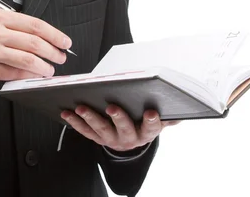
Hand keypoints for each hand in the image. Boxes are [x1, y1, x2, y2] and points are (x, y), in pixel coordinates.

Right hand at [0, 8, 71, 85]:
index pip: (35, 24)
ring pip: (28, 60)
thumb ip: (15, 26)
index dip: (54, 34)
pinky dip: (30, 76)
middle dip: (53, 51)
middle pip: (34, 42)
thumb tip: (44, 37)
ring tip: (50, 69)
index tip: (64, 41)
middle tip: (61, 56)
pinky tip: (36, 76)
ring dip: (44, 67)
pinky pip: (17, 74)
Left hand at [60, 105, 179, 152]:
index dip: (152, 120)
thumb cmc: (142, 124)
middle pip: (124, 128)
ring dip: (90, 118)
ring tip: (81, 108)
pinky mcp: (97, 138)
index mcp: (145, 132)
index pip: (152, 127)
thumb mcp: (157, 122)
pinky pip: (85, 131)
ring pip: (101, 130)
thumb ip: (168, 117)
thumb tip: (182, 111)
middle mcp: (129, 138)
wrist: (129, 142)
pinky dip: (75, 122)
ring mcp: (111, 139)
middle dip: (118, 117)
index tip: (152, 112)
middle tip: (112, 107)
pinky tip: (67, 112)